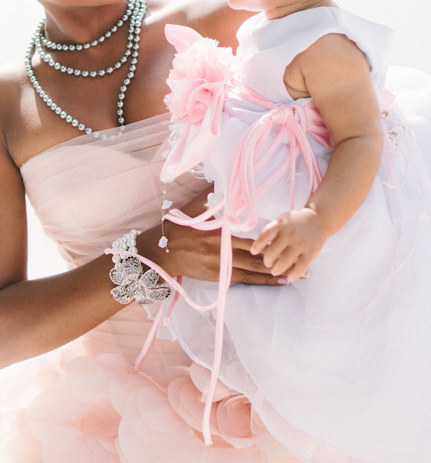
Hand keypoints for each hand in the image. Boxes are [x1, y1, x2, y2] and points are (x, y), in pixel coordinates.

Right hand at [137, 185, 286, 285]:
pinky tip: (273, 283)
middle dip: (278, 259)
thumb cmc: (177, 228)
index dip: (270, 239)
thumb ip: (208, 195)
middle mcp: (222, 249)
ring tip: (293, 276)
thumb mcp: (192, 208)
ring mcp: (220, 265)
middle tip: (300, 260)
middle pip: (255, 256)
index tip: (287, 237)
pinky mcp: (216, 277)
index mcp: (220, 231)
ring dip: (273, 274)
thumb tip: (220, 179)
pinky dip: (259, 282)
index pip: (250, 235)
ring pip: (252, 271)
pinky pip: (242, 281)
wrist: (161, 253)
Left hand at [250, 208, 327, 279]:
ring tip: (275, 271)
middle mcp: (289, 234)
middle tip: (268, 263)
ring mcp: (300, 243)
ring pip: (284, 261)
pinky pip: (301, 266)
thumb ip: (273, 231)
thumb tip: (259, 246)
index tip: (253, 252)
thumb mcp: (282, 220)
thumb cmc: (295, 222)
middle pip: (272, 251)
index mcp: (280, 225)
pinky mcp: (311, 251)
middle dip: (267, 260)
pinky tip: (290, 277)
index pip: (264, 235)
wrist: (318, 218)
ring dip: (277, 269)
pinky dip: (294, 274)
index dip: (257, 245)